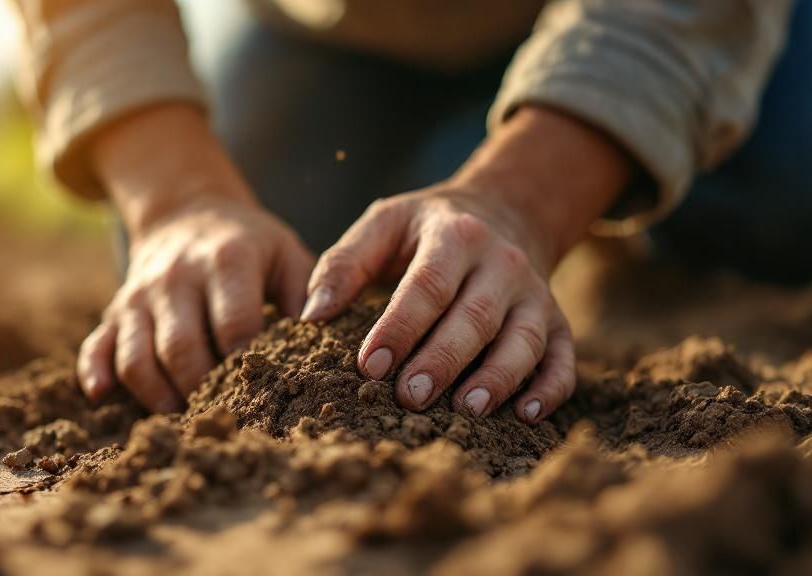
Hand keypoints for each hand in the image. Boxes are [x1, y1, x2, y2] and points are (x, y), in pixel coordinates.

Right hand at [77, 105, 312, 410]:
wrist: (188, 211)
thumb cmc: (250, 246)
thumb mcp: (287, 255)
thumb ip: (307, 295)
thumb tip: (321, 340)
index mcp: (226, 260)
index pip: (235, 325)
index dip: (248, 366)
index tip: (266, 395)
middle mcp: (177, 276)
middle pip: (181, 348)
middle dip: (202, 391)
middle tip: (226, 418)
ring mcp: (140, 293)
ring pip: (137, 355)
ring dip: (158, 395)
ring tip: (186, 418)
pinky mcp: (116, 308)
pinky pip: (97, 345)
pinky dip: (97, 372)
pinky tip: (104, 395)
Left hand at [301, 107, 629, 421]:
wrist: (503, 211)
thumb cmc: (426, 229)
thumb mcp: (384, 223)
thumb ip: (344, 263)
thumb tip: (311, 315)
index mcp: (455, 236)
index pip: (428, 285)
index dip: (400, 327)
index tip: (368, 365)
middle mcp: (502, 264)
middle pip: (476, 317)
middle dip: (443, 359)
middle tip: (409, 397)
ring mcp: (535, 294)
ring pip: (524, 340)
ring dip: (497, 377)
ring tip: (465, 410)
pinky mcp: (557, 321)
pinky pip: (563, 357)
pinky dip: (551, 387)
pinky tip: (526, 414)